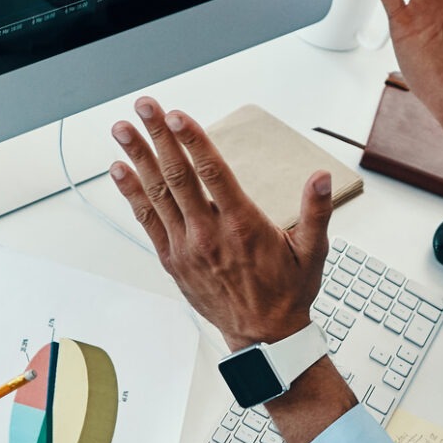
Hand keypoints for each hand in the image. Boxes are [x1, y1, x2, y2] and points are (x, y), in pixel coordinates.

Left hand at [109, 95, 330, 351]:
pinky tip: (120, 170)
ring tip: (123, 129)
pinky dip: (132, 193)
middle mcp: (209, 234)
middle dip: (158, 137)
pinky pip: (148, 220)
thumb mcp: (312, 252)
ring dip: (138, 158)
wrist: (263, 336)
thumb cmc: (286, 293)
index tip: (176, 115)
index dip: (191, 140)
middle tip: (144, 106)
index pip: (212, 172)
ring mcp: (187, 248)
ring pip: (158, 194)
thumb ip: (317, 212)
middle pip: (178, 175)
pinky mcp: (173, 260)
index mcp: (243, 226)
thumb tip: (321, 178)